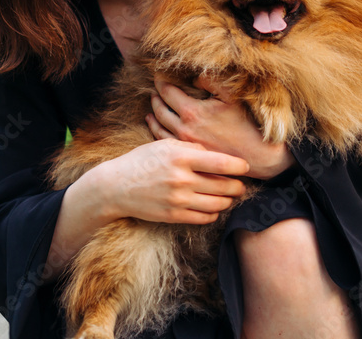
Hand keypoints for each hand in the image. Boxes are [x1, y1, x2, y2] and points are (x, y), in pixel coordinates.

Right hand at [93, 138, 247, 224]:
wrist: (116, 187)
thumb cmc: (142, 161)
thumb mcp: (165, 145)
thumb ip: (192, 147)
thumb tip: (217, 154)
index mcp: (182, 157)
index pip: (222, 163)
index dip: (239, 166)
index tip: (245, 166)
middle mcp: (182, 179)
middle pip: (224, 186)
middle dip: (237, 186)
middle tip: (240, 184)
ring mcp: (178, 200)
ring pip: (218, 204)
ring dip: (228, 200)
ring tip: (229, 195)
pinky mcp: (174, 216)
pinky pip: (205, 217)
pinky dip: (214, 212)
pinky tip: (212, 205)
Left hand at [147, 73, 295, 179]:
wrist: (255, 155)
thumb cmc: (246, 124)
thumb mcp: (231, 97)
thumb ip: (211, 81)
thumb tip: (194, 76)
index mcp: (192, 112)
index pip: (167, 92)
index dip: (161, 81)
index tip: (158, 74)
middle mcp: (183, 129)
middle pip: (160, 109)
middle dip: (155, 96)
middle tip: (154, 88)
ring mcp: (184, 144)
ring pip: (159, 126)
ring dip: (154, 114)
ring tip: (153, 105)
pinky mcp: (188, 155)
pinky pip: (165, 141)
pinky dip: (157, 131)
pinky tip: (157, 126)